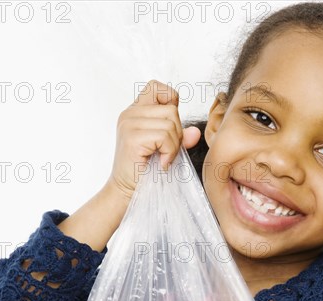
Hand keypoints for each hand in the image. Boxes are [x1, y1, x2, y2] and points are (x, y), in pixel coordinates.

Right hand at [107, 79, 201, 200]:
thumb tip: (195, 132)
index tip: (170, 126)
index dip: (170, 102)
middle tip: (167, 151)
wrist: (127, 192)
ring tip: (163, 158)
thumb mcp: (165, 149)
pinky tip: (161, 163)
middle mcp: (130, 114)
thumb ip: (180, 137)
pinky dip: (169, 153)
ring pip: (170, 123)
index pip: (156, 87)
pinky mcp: (132, 138)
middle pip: (170, 109)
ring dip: (174, 145)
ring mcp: (129, 124)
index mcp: (135, 112)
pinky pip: (164, 136)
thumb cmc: (144, 171)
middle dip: (177, 132)